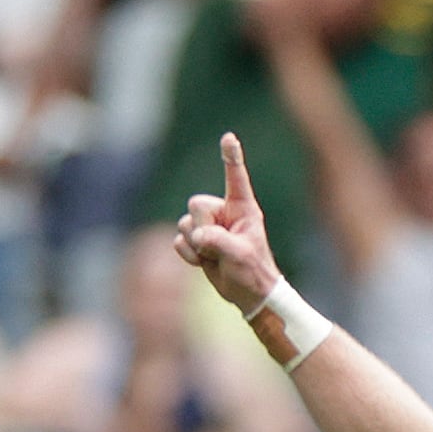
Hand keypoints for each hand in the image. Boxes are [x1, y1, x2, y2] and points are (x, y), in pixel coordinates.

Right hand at [171, 134, 283, 313]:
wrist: (247, 294)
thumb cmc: (253, 272)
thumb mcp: (240, 255)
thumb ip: (218, 240)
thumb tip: (196, 236)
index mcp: (243, 208)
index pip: (235, 178)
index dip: (231, 157)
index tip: (229, 137)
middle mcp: (224, 212)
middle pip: (196, 204)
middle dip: (202, 227)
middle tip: (221, 247)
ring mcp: (208, 225)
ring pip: (184, 223)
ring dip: (197, 245)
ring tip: (216, 257)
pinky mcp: (196, 239)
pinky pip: (178, 240)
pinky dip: (188, 254)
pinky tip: (205, 262)